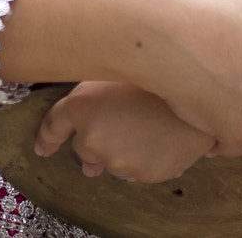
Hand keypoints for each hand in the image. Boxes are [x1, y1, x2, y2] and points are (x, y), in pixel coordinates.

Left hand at [32, 81, 213, 184]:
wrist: (198, 87)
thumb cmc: (155, 71)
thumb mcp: (112, 67)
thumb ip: (89, 92)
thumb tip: (77, 119)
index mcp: (81, 107)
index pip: (53, 128)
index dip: (47, 138)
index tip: (43, 147)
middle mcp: (93, 140)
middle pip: (84, 150)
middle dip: (95, 141)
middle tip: (120, 121)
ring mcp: (118, 162)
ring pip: (112, 163)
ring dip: (120, 150)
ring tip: (145, 124)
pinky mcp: (144, 174)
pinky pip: (138, 169)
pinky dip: (144, 158)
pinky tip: (160, 136)